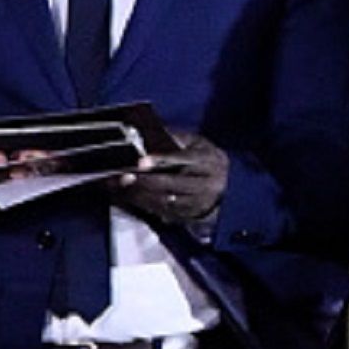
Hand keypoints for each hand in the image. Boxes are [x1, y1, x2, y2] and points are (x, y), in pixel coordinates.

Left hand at [112, 130, 227, 223]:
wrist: (229, 189)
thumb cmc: (206, 161)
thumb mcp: (198, 144)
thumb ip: (177, 138)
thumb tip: (149, 133)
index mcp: (208, 161)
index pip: (183, 159)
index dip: (161, 160)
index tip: (141, 161)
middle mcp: (206, 183)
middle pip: (171, 183)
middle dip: (144, 181)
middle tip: (123, 176)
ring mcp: (198, 202)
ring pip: (164, 200)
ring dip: (139, 195)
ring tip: (119, 187)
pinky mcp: (189, 216)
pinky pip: (163, 212)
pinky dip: (143, 205)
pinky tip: (129, 197)